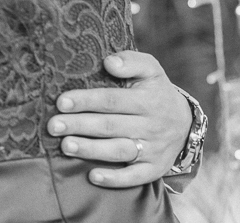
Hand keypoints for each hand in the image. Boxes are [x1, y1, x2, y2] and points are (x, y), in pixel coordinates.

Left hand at [47, 51, 191, 187]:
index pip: (111, 100)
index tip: (61, 102)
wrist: (186, 122)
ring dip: (91, 150)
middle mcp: (150, 126)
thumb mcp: (150, 69)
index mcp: (147, 100)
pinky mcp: (154, 168)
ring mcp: (152, 149)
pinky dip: (115, 179)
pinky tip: (93, 176)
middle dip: (79, 126)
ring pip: (119, 151)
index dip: (85, 101)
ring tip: (65, 146)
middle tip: (53, 126)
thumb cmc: (155, 91)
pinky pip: (135, 176)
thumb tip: (109, 62)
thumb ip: (131, 61)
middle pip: (110, 126)